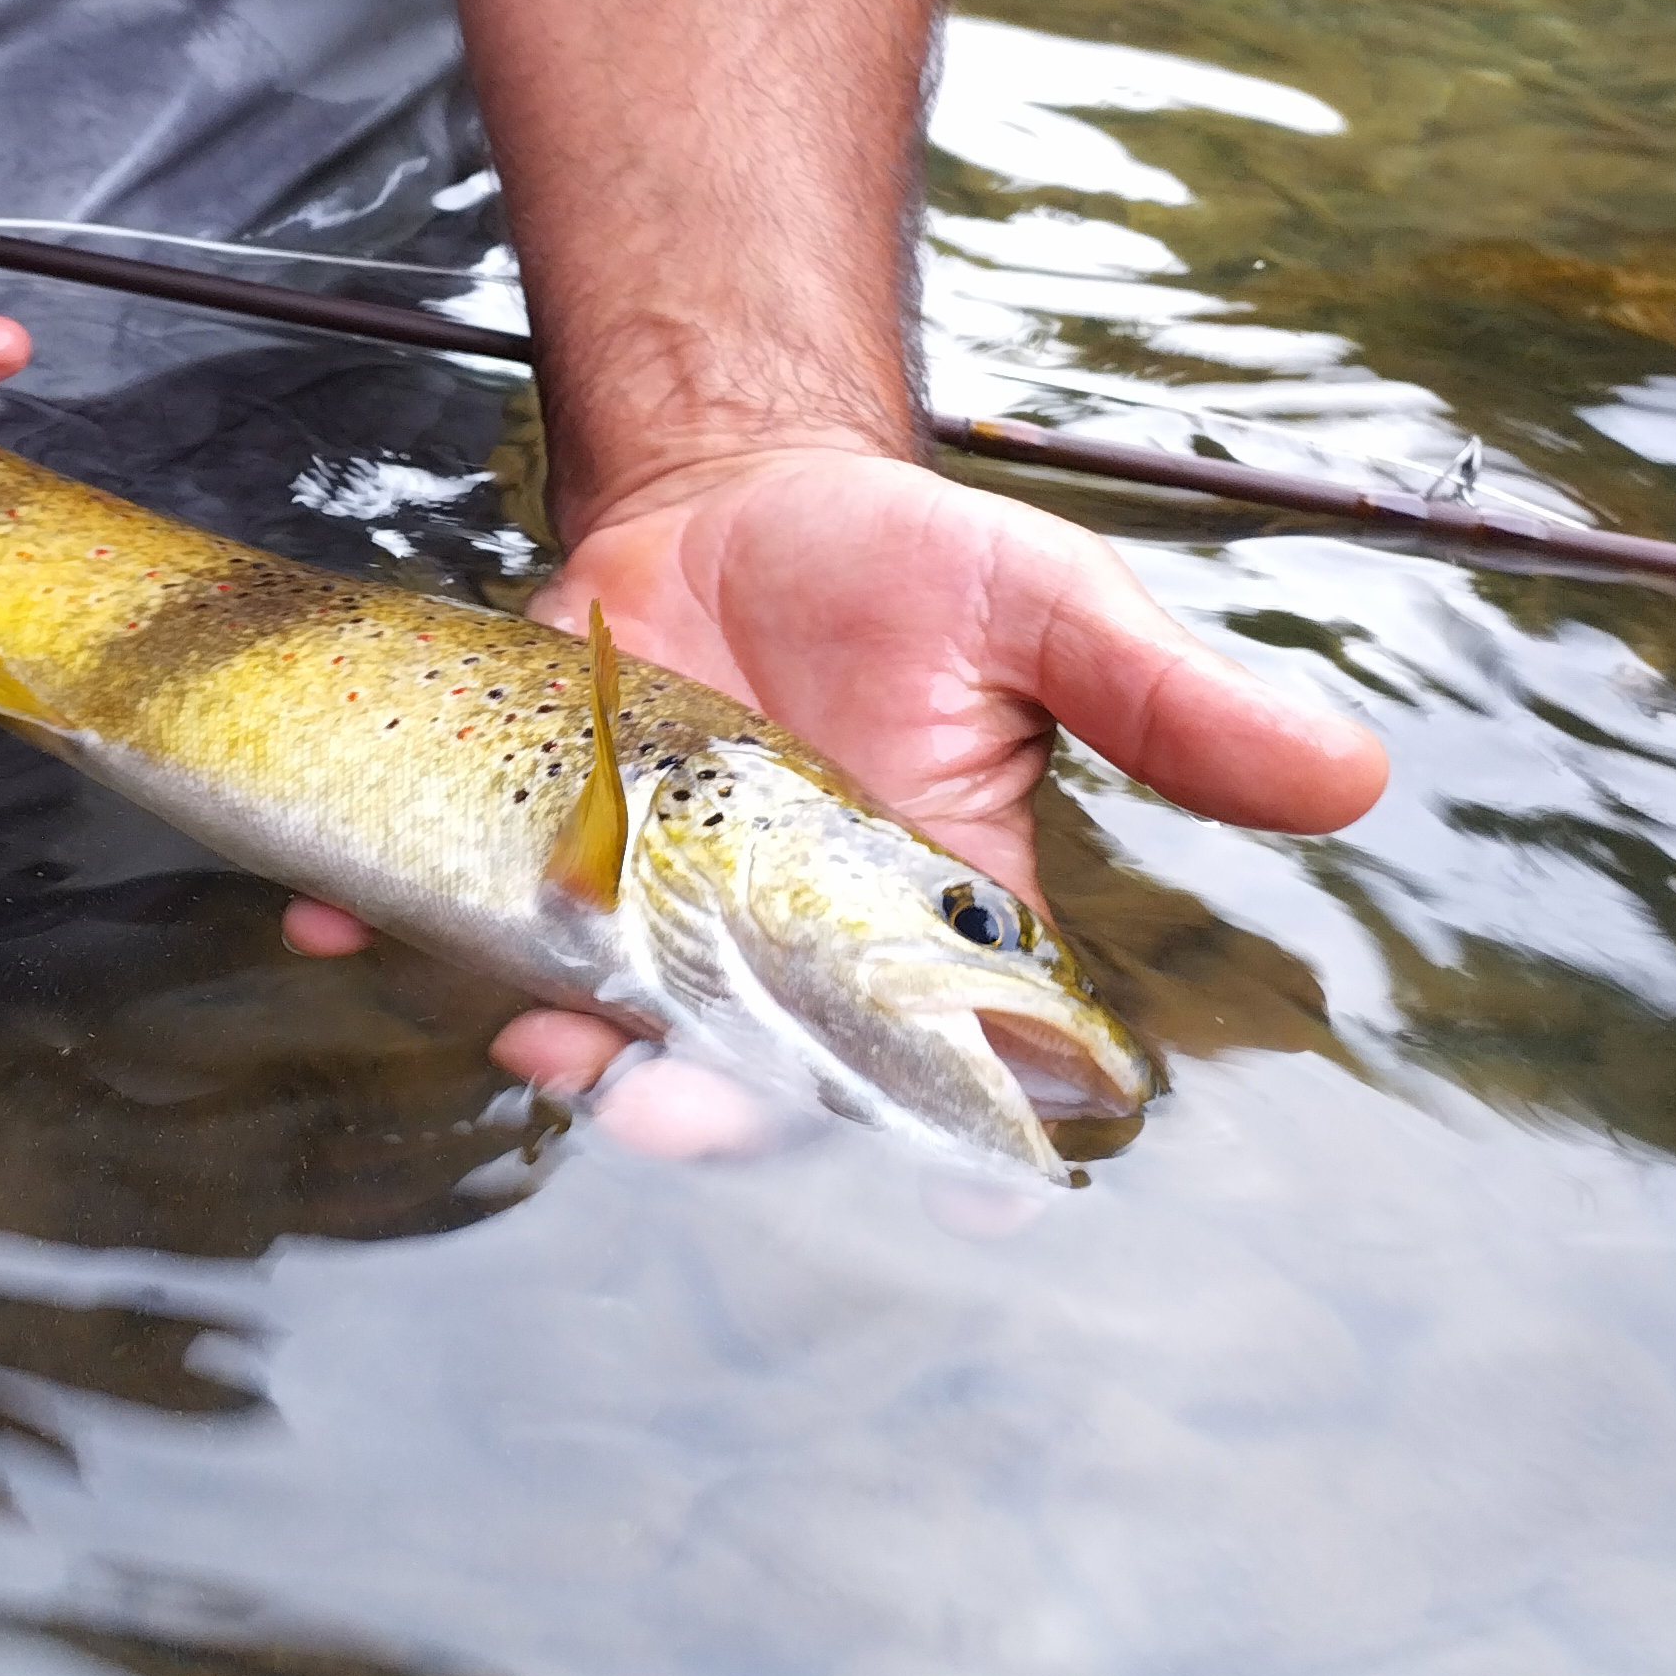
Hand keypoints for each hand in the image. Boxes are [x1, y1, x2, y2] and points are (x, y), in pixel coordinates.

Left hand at [286, 446, 1388, 1093]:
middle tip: (664, 1103)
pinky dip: (376, 922)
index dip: (955, 1136)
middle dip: (710, 1108)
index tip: (962, 1184)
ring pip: (588, 1020)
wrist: (732, 491)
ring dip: (543, 1031)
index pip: (952, 1070)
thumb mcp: (1045, 607)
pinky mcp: (523, 853)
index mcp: (921, 929)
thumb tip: (1349, 775)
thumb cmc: (907, 568)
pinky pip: (443, 917)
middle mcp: (772, 957)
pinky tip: (326, 914)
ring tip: (515, 1012)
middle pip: (751, 1081)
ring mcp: (640, 917)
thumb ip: (1167, 702)